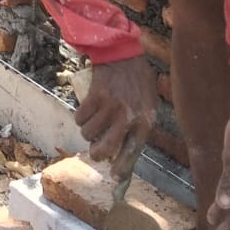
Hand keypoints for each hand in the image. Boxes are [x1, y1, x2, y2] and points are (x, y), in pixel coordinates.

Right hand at [73, 56, 155, 179]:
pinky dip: (80, 119)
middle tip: (96, 152)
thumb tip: (123, 151)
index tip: (114, 176)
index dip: (122, 167)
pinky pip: (80, 117)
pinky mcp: (95, 96)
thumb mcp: (148, 105)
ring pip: (89, 133)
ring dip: (88, 133)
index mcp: (144, 121)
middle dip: (97, 154)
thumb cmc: (138, 81)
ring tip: (93, 127)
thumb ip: (139, 126)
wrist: (124, 53)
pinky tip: (85, 114)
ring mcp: (110, 106)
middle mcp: (127, 117)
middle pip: (106, 148)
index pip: (133, 151)